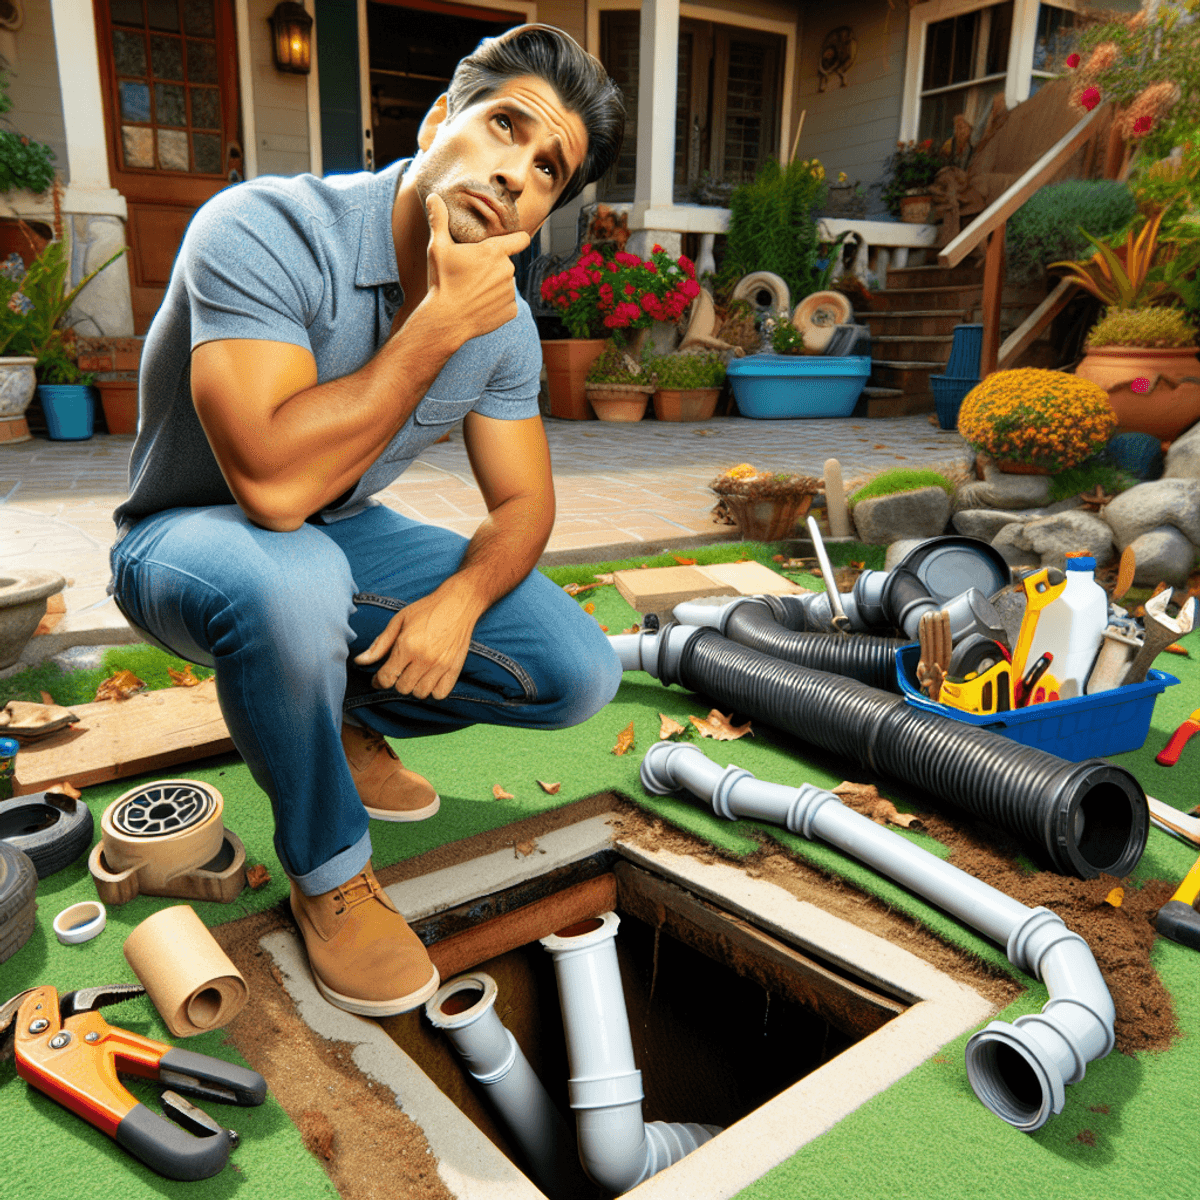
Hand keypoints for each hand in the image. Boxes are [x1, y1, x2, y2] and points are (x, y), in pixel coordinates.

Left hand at [353, 588, 479, 700]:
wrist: (458, 604)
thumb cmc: (426, 610)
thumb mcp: (398, 621)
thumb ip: (379, 644)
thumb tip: (360, 661)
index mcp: (407, 645)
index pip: (387, 677)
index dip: (378, 681)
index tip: (379, 678)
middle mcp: (424, 658)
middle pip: (402, 688)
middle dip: (397, 681)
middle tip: (400, 669)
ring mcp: (441, 665)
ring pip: (420, 693)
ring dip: (414, 686)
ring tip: (415, 673)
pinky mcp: (455, 669)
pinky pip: (440, 694)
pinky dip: (433, 690)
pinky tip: (429, 678)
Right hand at [420, 193, 530, 343]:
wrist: (445, 320)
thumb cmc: (442, 281)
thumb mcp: (437, 248)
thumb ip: (439, 221)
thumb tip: (433, 196)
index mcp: (494, 252)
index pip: (521, 239)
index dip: (516, 239)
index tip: (511, 242)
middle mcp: (508, 270)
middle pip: (506, 263)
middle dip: (493, 267)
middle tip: (472, 275)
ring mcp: (510, 292)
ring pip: (506, 284)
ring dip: (494, 286)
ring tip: (473, 292)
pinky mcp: (511, 311)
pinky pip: (507, 304)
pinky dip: (497, 305)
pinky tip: (479, 306)